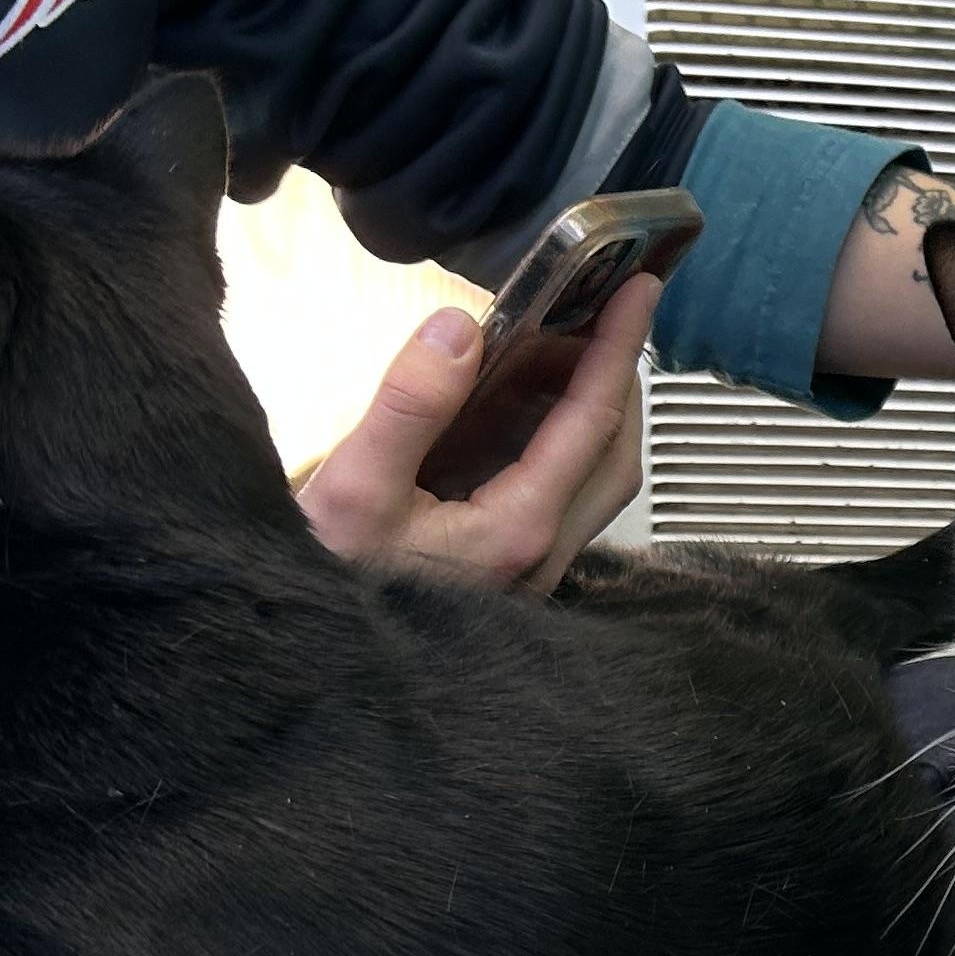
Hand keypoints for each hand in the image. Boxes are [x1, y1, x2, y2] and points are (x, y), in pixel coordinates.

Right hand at [294, 272, 658, 591]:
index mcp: (518, 530)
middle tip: (597, 312)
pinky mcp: (510, 572)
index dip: (618, 350)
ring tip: (556, 346)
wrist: (314, 666)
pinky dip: (560, 441)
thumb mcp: (353, 489)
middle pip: (616, 457)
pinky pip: (560, 497)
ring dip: (592, 411)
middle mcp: (543, 554)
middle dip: (617, 379)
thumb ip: (410, 406)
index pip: (592, 425)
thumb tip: (459, 328)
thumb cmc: (327, 581)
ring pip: (595, 481)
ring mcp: (532, 569)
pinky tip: (519, 406)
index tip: (640, 289)